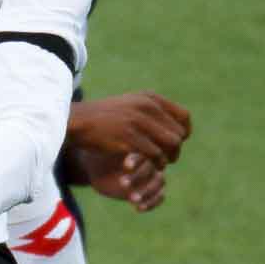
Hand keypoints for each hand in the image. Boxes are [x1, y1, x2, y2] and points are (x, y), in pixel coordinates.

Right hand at [68, 93, 190, 167]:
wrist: (80, 122)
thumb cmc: (106, 118)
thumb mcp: (131, 105)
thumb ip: (152, 112)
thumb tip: (181, 129)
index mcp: (149, 98)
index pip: (184, 117)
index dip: (184, 133)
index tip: (176, 143)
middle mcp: (147, 106)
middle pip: (179, 134)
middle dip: (175, 150)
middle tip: (166, 158)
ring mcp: (138, 121)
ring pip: (170, 146)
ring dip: (167, 159)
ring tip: (157, 163)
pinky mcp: (130, 137)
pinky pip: (156, 156)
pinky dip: (155, 164)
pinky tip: (146, 165)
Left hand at [83, 150, 165, 212]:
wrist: (98, 169)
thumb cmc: (99, 157)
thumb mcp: (101, 152)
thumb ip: (109, 149)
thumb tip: (110, 142)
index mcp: (140, 147)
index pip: (145, 152)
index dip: (136, 160)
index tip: (125, 166)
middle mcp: (149, 160)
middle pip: (152, 168)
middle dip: (138, 177)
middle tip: (122, 184)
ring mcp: (152, 175)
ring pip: (159, 182)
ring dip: (147, 192)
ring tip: (132, 199)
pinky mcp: (152, 190)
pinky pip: (160, 196)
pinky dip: (152, 202)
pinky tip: (138, 208)